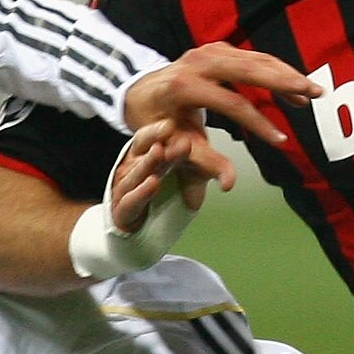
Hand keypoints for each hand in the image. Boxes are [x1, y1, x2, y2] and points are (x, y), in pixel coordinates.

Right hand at [107, 118, 215, 233]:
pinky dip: (141, 192)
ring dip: (148, 162)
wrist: (138, 228)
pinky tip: (153, 183)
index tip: (171, 125)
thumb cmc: (157, 193)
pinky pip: (131, 200)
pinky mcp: (122, 211)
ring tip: (160, 152)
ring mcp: (124, 188)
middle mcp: (130, 168)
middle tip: (170, 131)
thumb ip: (209, 167)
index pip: (146, 138)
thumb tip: (232, 161)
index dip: (156, 131)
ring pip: (135, 173)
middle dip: (156, 140)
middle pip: (142, 151)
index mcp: (141, 155)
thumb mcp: (187, 176)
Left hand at [121, 41, 320, 177]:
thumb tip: (229, 185)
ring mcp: (210, 51)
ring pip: (256, 59)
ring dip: (287, 74)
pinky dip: (277, 71)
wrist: (138, 91)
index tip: (281, 141)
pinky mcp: (220, 50)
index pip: (231, 104)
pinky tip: (295, 88)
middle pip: (249, 68)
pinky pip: (254, 58)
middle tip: (314, 94)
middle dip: (284, 81)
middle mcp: (198, 62)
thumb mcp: (174, 145)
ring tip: (313, 93)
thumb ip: (202, 164)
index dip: (258, 124)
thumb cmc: (157, 122)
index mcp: (184, 85)